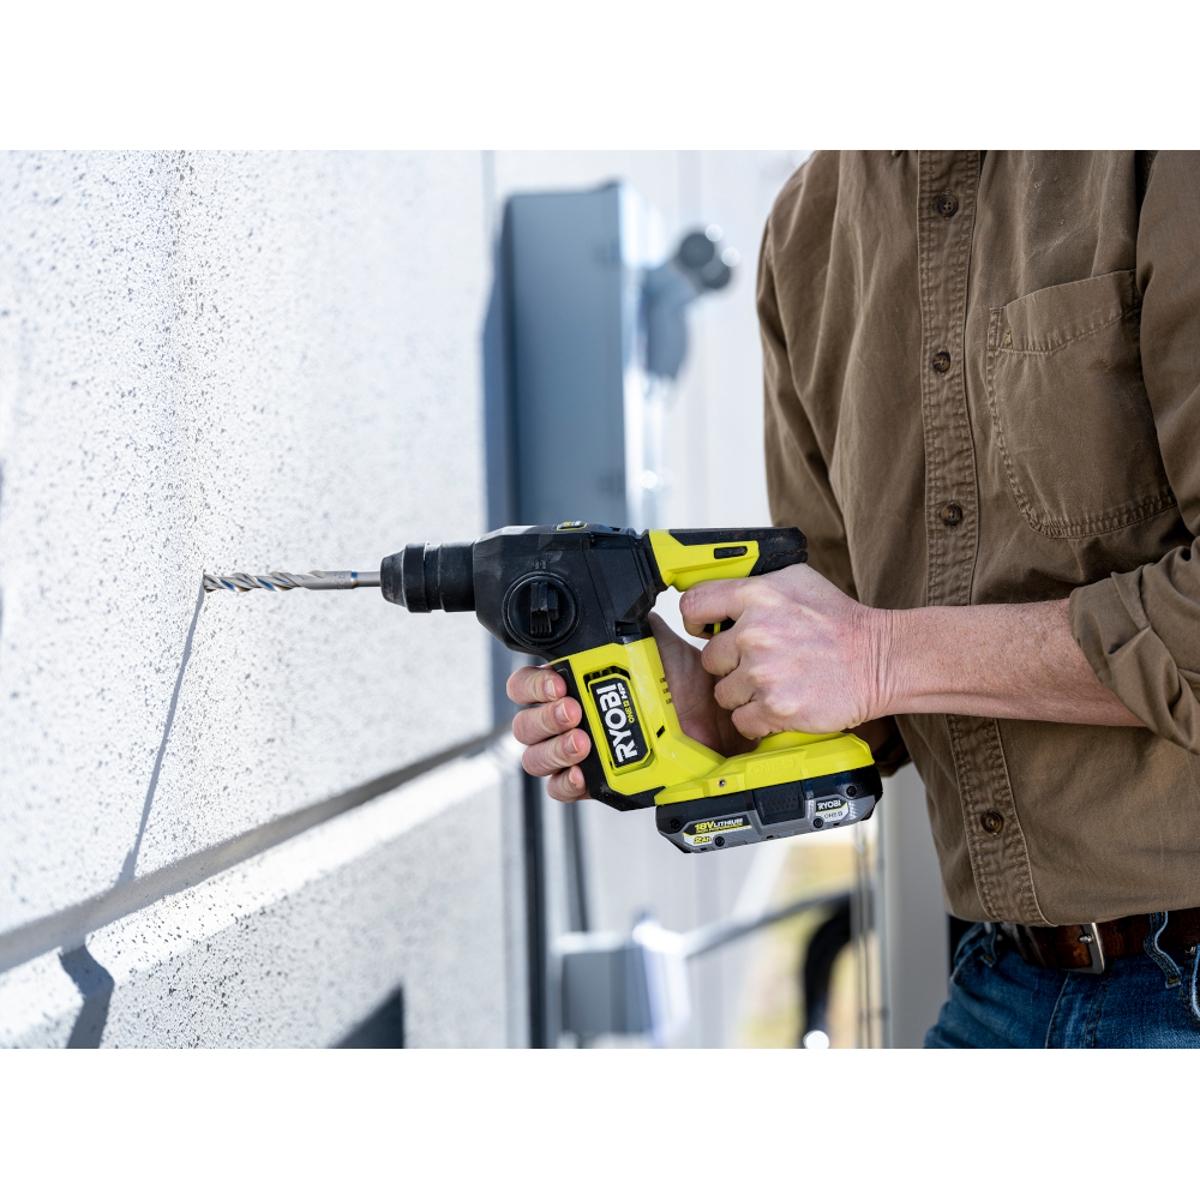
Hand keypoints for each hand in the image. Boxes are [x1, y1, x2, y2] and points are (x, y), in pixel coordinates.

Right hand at [505, 613, 751, 801]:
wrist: (719, 722)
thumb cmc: (689, 686)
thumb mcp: (657, 644)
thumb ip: (631, 624)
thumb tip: (618, 600)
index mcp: (578, 684)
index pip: (527, 685)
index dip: (532, 684)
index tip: (557, 681)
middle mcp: (574, 718)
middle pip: (526, 724)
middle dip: (542, 716)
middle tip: (572, 710)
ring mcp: (584, 752)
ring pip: (536, 757)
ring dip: (552, 748)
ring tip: (582, 739)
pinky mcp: (599, 783)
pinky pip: (562, 790)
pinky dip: (565, 782)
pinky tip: (582, 772)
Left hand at [679, 564, 890, 739]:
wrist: (880, 659)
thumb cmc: (840, 621)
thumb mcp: (796, 580)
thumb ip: (753, 583)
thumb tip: (720, 590)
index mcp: (756, 596)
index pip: (693, 606)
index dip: (696, 621)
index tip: (705, 629)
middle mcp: (755, 633)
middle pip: (709, 659)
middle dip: (730, 664)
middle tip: (760, 662)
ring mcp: (764, 673)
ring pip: (724, 693)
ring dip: (744, 693)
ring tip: (776, 682)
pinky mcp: (776, 708)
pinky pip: (742, 720)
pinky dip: (758, 719)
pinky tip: (780, 703)